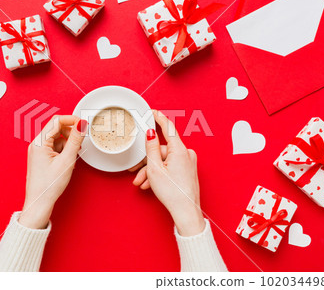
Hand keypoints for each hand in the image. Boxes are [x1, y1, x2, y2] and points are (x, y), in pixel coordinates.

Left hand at [19, 115, 87, 228]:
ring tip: (71, 157)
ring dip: (67, 143)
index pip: (56, 121)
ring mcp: (38, 151)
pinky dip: (63, 150)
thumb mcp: (67, 161)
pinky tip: (67, 161)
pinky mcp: (41, 157)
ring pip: (56, 138)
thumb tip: (81, 125)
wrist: (39, 203)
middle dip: (70, 133)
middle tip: (79, 143)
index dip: (71, 120)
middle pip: (56, 128)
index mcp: (39, 143)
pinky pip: (54, 146)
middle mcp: (36, 144)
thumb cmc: (49, 185)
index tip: (83, 124)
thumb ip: (75, 141)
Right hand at [129, 110, 204, 235]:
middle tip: (134, 171)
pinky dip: (159, 174)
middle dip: (147, 161)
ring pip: (164, 160)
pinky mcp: (188, 170)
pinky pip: (170, 167)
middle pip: (162, 150)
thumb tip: (150, 133)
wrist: (186, 212)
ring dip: (151, 170)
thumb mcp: (155, 168)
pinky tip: (150, 184)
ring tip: (142, 182)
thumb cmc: (172, 192)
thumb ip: (151, 148)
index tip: (152, 111)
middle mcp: (186, 154)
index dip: (158, 118)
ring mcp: (188, 162)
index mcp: (180, 150)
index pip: (168, 128)